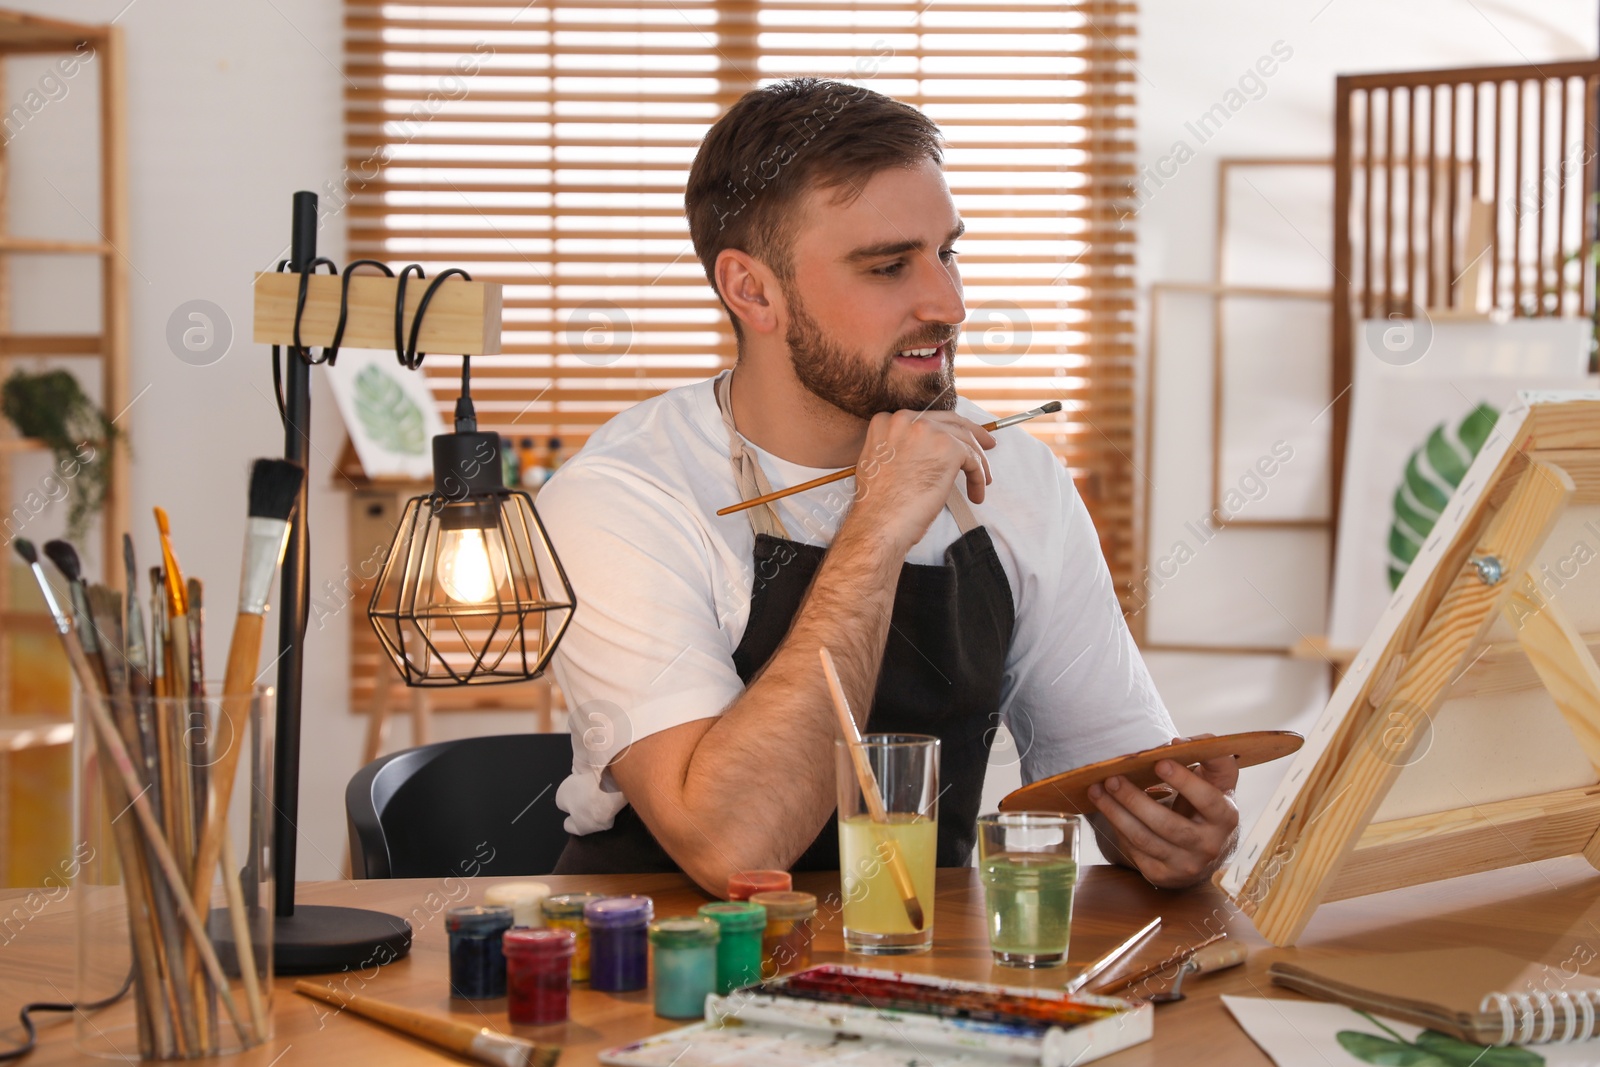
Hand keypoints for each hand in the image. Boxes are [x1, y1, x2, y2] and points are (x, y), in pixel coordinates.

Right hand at [848, 409, 994, 552]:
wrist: (879, 523)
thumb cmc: (878, 505)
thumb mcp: (878, 463)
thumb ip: (899, 448)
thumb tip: (925, 454)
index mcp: (886, 422)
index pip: (925, 420)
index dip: (944, 431)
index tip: (955, 441)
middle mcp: (906, 420)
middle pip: (949, 422)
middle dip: (971, 433)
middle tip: (985, 445)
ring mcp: (928, 431)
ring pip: (964, 439)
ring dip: (978, 462)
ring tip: (983, 481)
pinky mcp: (948, 448)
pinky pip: (972, 459)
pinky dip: (978, 477)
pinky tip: (976, 493)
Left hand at [1088, 734, 1239, 888]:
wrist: (1206, 849)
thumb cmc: (1208, 803)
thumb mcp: (1218, 781)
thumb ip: (1209, 756)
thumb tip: (1179, 742)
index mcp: (1225, 817)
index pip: (1207, 800)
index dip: (1184, 781)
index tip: (1159, 761)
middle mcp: (1209, 846)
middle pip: (1167, 825)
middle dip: (1134, 800)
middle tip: (1111, 778)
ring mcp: (1186, 865)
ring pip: (1145, 839)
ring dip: (1116, 813)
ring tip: (1097, 790)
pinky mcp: (1163, 875)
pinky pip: (1135, 851)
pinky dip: (1118, 829)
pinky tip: (1107, 810)